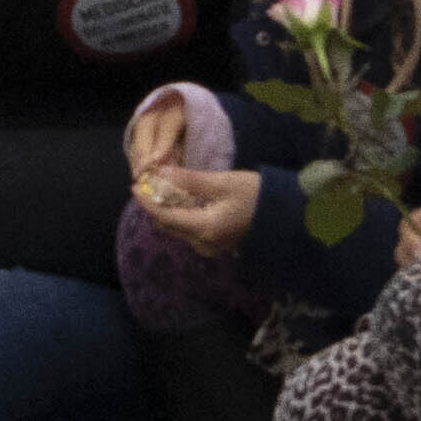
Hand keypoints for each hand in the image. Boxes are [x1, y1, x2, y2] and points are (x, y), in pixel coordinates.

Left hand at [125, 82, 256, 249]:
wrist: (285, 216)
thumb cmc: (257, 196)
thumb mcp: (222, 183)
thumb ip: (190, 180)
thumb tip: (160, 173)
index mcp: (204, 229)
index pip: (164, 217)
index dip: (147, 201)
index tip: (135, 186)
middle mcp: (204, 244)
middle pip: (169, 225)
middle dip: (156, 205)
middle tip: (150, 182)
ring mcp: (211, 248)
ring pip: (179, 229)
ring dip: (168, 210)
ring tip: (165, 188)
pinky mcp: (217, 245)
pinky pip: (190, 231)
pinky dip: (182, 216)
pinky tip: (184, 199)